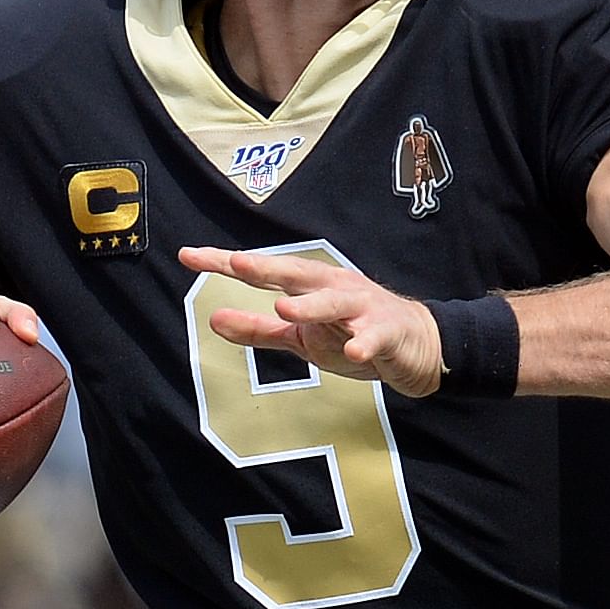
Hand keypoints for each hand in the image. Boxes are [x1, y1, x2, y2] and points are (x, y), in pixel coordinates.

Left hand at [179, 244, 445, 392]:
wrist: (420, 346)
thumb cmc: (355, 333)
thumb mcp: (302, 336)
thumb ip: (260, 330)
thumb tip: (215, 320)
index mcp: (311, 286)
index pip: (264, 271)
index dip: (226, 263)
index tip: (190, 256)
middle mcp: (335, 288)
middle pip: (298, 275)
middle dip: (268, 269)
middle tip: (237, 264)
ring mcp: (364, 309)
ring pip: (335, 303)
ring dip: (311, 305)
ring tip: (284, 309)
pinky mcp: (389, 333)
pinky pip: (374, 338)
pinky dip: (364, 343)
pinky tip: (354, 352)